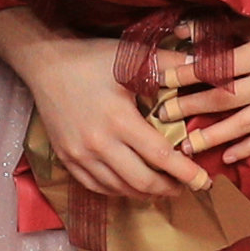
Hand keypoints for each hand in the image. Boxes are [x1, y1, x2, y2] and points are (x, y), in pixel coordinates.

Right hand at [8, 27, 216, 203]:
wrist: (45, 63)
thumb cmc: (91, 58)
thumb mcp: (131, 57)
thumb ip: (170, 64)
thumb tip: (204, 66)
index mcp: (119, 119)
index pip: (160, 156)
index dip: (185, 173)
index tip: (204, 181)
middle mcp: (98, 143)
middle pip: (141, 181)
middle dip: (167, 189)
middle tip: (184, 187)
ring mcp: (79, 154)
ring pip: (118, 188)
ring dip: (144, 192)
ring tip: (161, 187)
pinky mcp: (67, 158)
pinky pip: (96, 186)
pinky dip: (118, 190)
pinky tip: (130, 185)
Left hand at [166, 0, 249, 163]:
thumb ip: (223, 32)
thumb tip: (181, 32)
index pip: (215, 69)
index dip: (185, 76)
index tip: (160, 82)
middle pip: (225, 100)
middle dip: (191, 108)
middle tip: (163, 117)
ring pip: (245, 124)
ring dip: (214, 137)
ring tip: (188, 147)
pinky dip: (249, 148)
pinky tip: (228, 156)